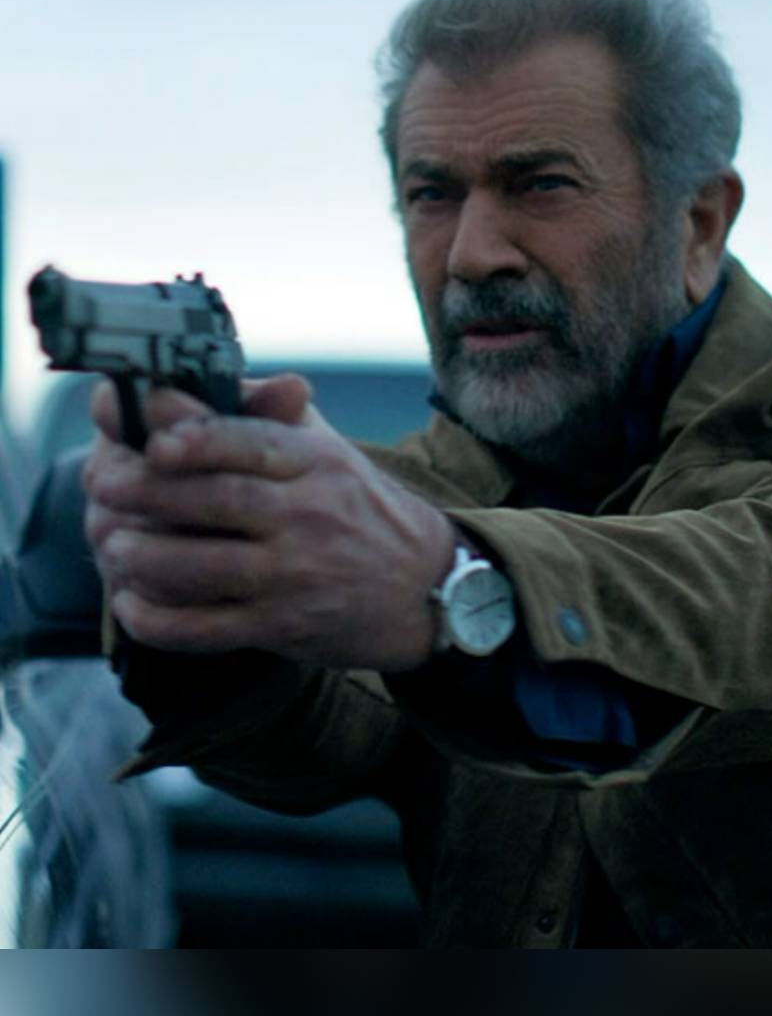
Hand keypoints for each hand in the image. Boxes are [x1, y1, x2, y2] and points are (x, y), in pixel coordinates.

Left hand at [82, 375, 455, 671]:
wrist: (425, 587)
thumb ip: (259, 415)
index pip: (251, 442)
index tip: (153, 435)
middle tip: (102, 484)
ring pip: (207, 568)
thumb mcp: (326, 449)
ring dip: (149, 557)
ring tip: (112, 545)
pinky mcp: (283, 628)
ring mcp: (296, 576)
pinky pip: (210, 629)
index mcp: (316, 463)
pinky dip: (162, 621)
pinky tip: (132, 607)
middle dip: (150, 492)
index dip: (198, 437)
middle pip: (218, 500)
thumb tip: (178, 386)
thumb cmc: (358, 506)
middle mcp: (309, 517)